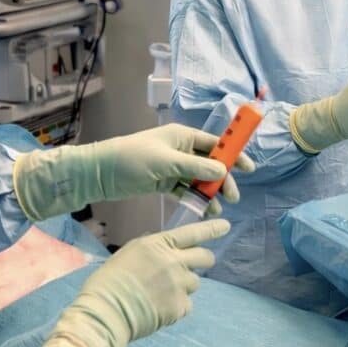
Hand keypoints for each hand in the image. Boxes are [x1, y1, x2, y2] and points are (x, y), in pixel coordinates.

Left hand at [13, 124, 255, 221]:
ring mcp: (173, 166)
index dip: (233, 154)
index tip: (248, 168)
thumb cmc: (131, 159)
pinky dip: (196, 198)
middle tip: (233, 197)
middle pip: (211, 164)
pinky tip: (204, 210)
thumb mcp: (165, 162)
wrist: (99, 173)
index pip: (215, 144)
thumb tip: (221, 171)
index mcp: (183, 136)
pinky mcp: (164, 182)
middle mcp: (181, 149)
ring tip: (219, 209)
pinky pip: (187, 190)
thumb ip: (195, 167)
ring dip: (211, 192)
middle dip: (223, 180)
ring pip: (200, 179)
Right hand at [42, 218, 230, 346]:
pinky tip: (158, 310)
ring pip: (195, 282)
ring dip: (184, 287)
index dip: (211, 229)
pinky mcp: (179, 306)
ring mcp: (178, 284)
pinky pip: (187, 305)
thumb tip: (165, 250)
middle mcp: (173, 261)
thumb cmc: (107, 283)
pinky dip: (176, 308)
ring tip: (160, 295)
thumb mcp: (128, 254)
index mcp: (157, 244)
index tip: (226, 226)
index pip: (192, 232)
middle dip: (203, 260)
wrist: (104, 312)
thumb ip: (152, 250)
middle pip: (204, 257)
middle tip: (190, 268)